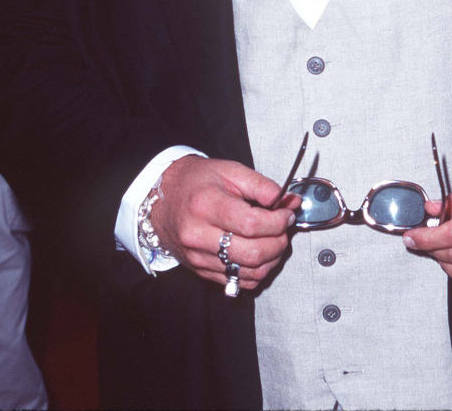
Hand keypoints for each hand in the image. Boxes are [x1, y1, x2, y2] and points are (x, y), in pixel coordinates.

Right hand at [151, 155, 299, 290]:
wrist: (162, 199)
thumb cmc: (195, 182)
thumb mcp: (229, 171)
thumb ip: (262, 185)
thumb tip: (288, 202)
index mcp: (206, 205)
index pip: (251, 224)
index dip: (278, 221)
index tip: (287, 214)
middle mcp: (199, 235)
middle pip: (252, 253)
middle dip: (278, 242)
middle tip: (284, 228)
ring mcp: (198, 257)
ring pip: (248, 273)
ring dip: (272, 259)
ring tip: (274, 240)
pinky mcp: (200, 271)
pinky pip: (237, 281)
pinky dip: (257, 271)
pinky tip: (260, 254)